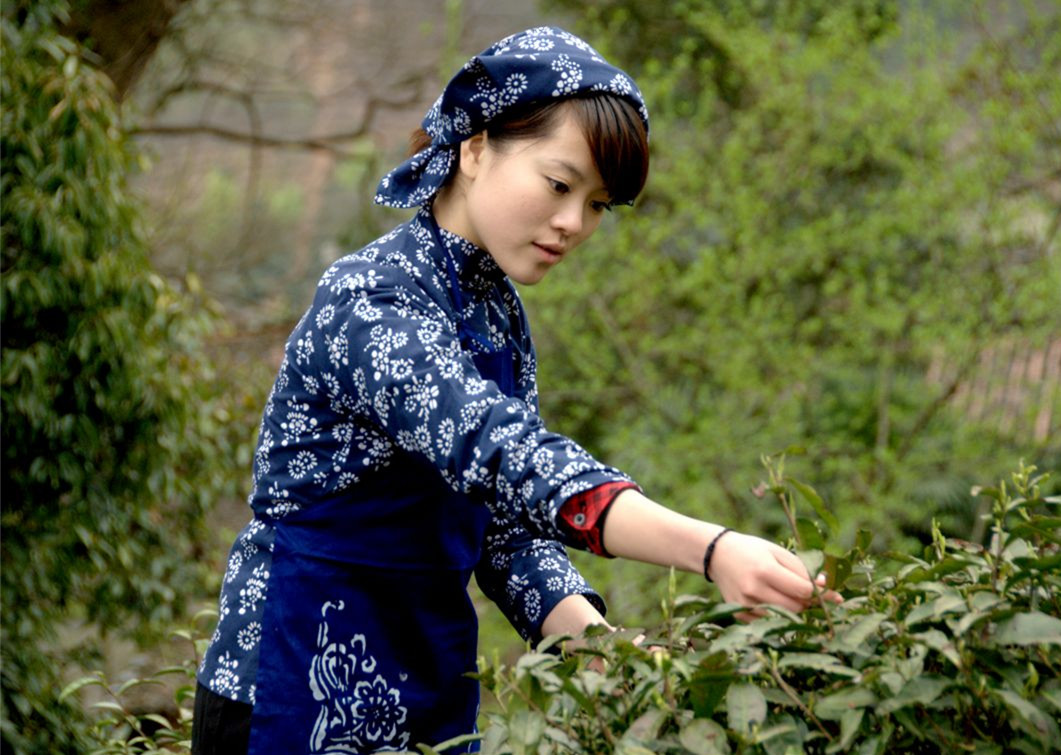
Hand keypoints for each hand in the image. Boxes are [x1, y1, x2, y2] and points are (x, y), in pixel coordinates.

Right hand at [707, 531, 841, 620]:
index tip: (832, 593)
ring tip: (788, 594)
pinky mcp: (740, 614)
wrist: (717, 555)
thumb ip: (801, 569)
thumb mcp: (777, 552)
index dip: (820, 593)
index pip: (803, 591)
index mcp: (765, 570)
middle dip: (807, 602)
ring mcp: (745, 604)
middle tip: (808, 593)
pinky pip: (769, 620)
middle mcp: (754, 590)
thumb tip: (825, 586)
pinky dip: (776, 613)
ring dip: (793, 608)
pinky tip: (770, 599)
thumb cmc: (752, 550)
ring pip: (784, 616)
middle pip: (796, 607)